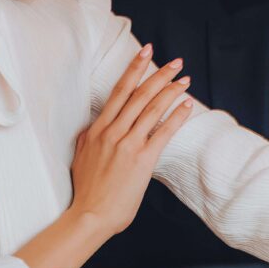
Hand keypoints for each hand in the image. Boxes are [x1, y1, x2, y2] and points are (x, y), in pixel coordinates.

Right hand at [15, 45, 191, 267]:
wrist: (89, 215)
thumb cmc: (88, 190)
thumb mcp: (82, 155)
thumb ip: (92, 137)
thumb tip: (100, 124)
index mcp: (97, 129)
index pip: (119, 91)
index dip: (134, 69)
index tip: (145, 52)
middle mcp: (112, 132)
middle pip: (139, 94)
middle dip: (159, 74)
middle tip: (176, 61)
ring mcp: (127, 144)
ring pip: (152, 108)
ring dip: (171, 91)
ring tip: (184, 80)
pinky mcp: (142, 159)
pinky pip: (163, 131)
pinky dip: (176, 116)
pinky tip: (186, 105)